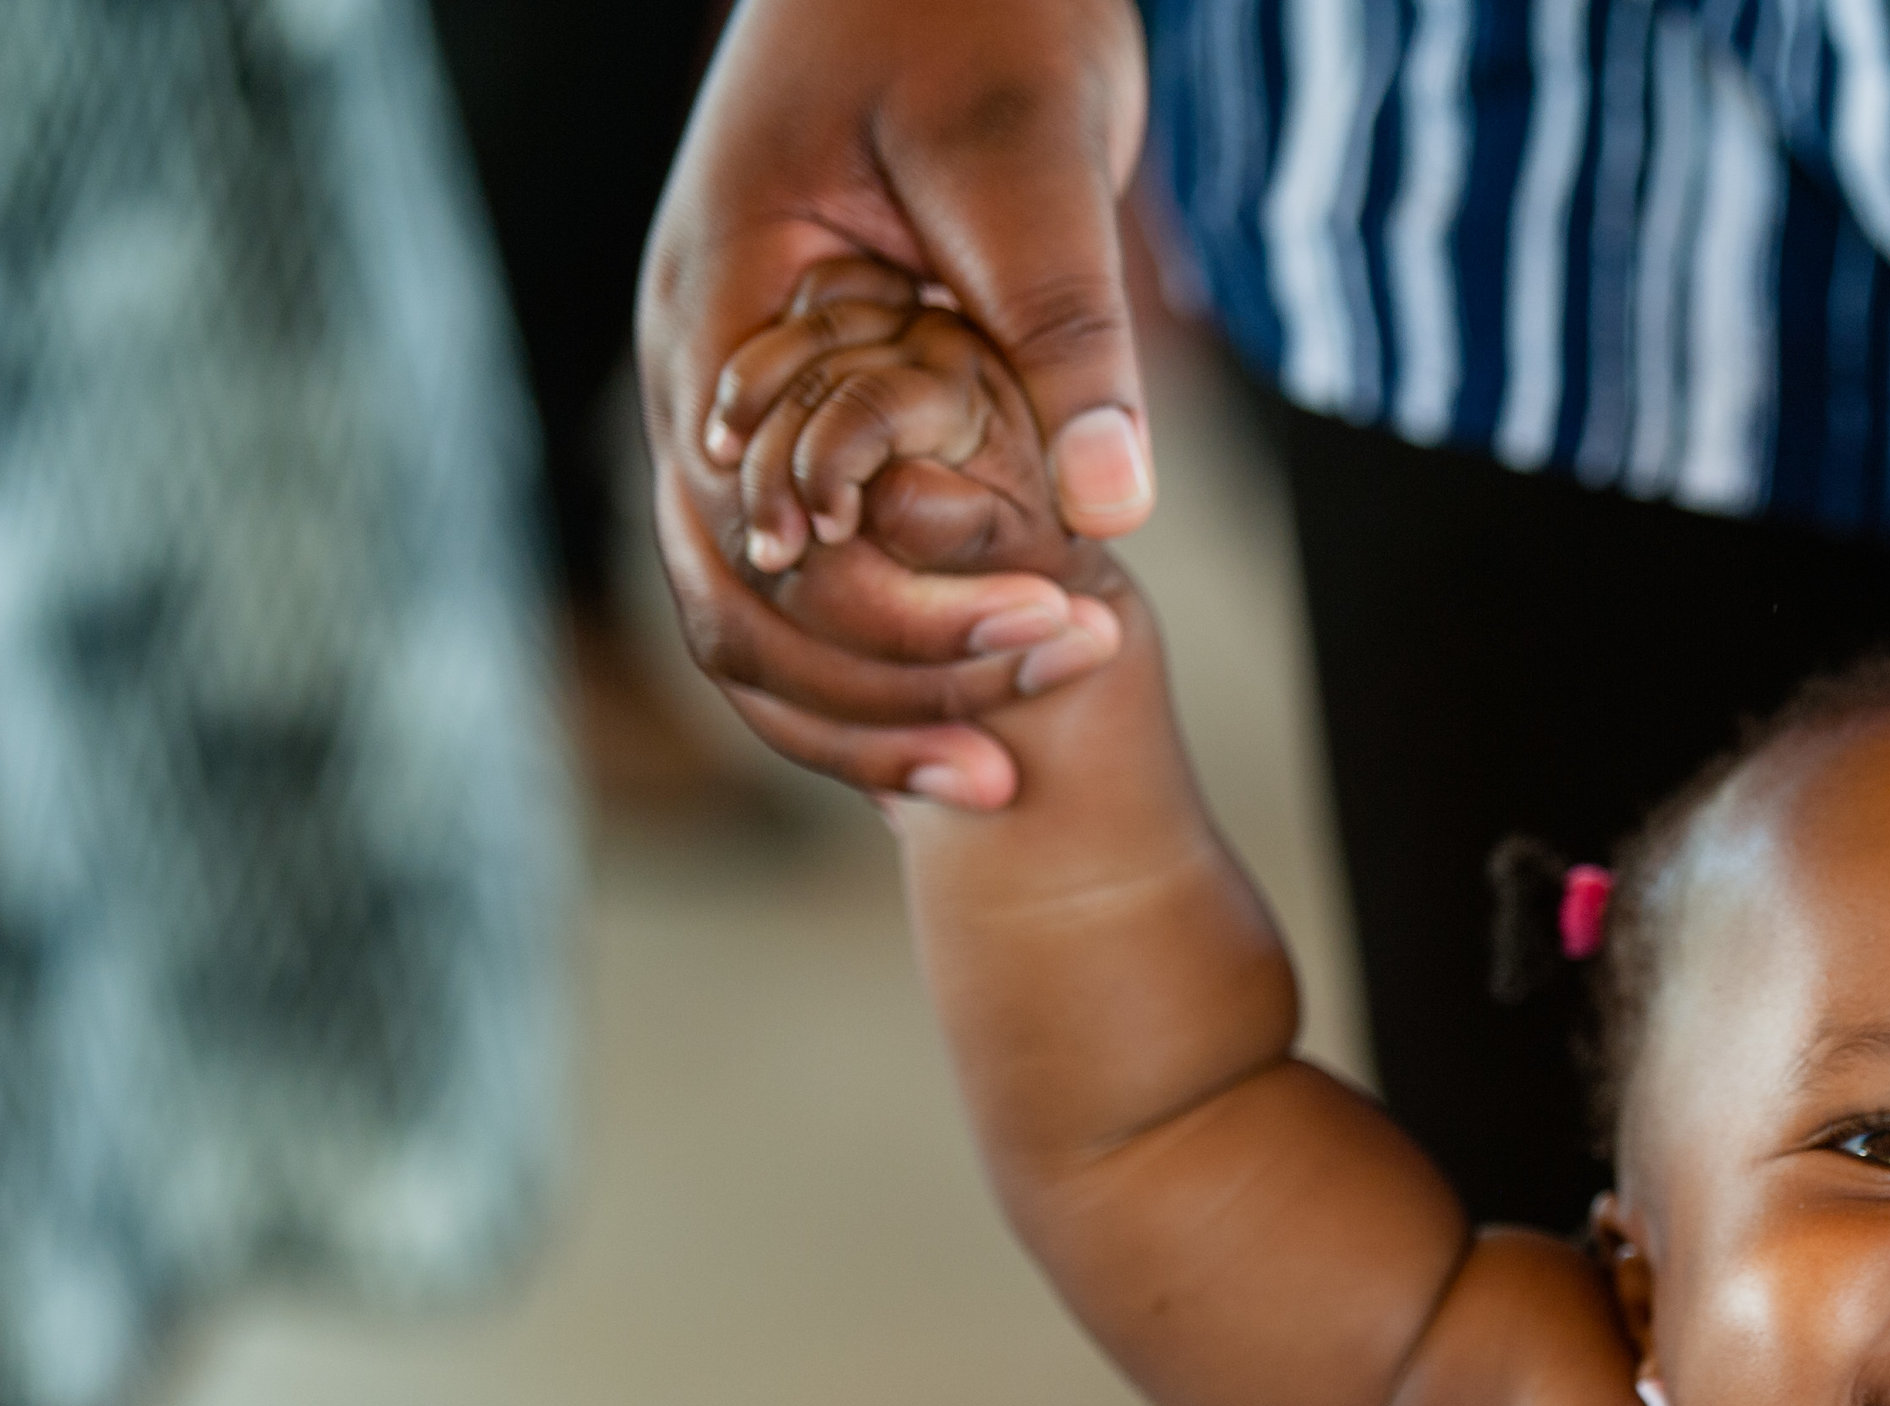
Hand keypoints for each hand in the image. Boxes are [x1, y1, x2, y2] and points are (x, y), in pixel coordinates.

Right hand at [637, 0, 1152, 805]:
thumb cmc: (983, 22)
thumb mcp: (1034, 163)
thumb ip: (1066, 329)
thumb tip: (1112, 511)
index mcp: (723, 309)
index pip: (762, 535)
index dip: (897, 619)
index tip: (1055, 632)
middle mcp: (699, 376)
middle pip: (735, 607)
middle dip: (878, 693)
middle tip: (1033, 740)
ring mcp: (734, 407)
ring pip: (748, 621)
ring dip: (865, 708)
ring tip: (1003, 770)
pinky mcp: (795, 424)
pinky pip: (800, 586)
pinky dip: (874, 664)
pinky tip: (977, 717)